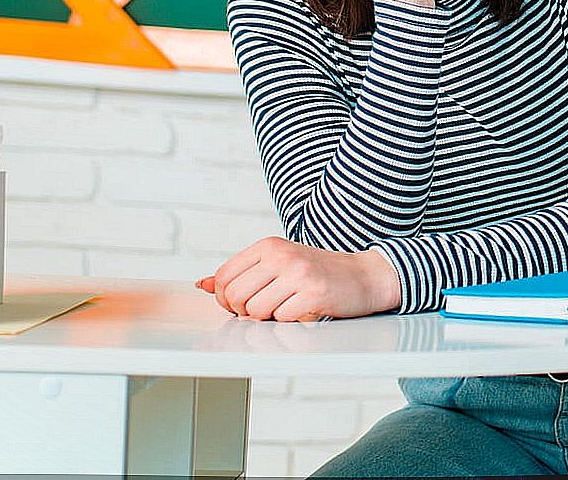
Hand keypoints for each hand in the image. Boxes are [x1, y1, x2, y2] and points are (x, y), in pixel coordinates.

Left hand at [194, 237, 402, 320]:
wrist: (364, 276)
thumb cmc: (317, 273)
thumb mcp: (277, 265)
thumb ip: (241, 273)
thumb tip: (203, 284)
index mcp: (268, 246)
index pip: (223, 278)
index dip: (226, 298)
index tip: (244, 302)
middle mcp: (281, 256)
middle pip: (234, 297)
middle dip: (245, 311)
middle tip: (267, 307)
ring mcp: (298, 273)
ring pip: (256, 311)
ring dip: (269, 318)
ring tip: (287, 306)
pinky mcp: (313, 293)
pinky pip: (281, 319)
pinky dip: (289, 320)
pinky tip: (303, 309)